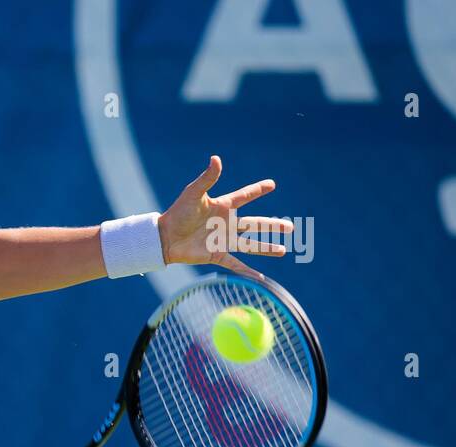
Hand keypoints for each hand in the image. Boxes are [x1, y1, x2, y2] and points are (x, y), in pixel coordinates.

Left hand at [157, 155, 293, 276]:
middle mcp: (226, 224)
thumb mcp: (193, 194)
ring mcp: (222, 240)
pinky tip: (260, 278)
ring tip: (283, 250)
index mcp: (222, 207)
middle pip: (255, 224)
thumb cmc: (177, 213)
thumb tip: (216, 158)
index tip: (272, 184)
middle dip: (272, 226)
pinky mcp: (216, 254)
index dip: (257, 190)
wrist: (164, 237)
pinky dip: (247, 271)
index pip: (244, 196)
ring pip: (250, 245)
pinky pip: (235, 264)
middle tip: (291, 227)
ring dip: (266, 248)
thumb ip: (207, 178)